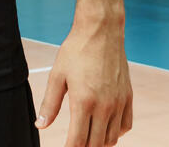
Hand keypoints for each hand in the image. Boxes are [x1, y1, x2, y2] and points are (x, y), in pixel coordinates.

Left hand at [35, 21, 132, 145]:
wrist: (100, 32)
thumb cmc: (76, 51)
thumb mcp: (57, 75)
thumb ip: (49, 103)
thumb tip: (40, 125)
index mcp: (84, 102)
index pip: (78, 140)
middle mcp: (104, 107)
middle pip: (96, 144)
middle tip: (74, 143)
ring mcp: (119, 103)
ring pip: (112, 138)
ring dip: (100, 143)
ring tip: (87, 138)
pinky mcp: (128, 97)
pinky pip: (125, 126)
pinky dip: (115, 133)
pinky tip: (104, 127)